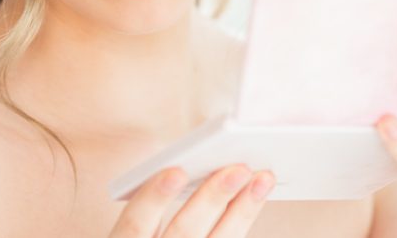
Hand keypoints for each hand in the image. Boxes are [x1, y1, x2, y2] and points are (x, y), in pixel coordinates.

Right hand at [109, 163, 274, 236]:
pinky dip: (242, 224)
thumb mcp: (138, 230)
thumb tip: (191, 165)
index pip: (135, 225)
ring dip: (242, 211)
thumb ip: (152, 209)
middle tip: (239, 168)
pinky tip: (254, 201)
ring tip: (262, 180)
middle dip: (212, 199)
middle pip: (183, 233)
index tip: (176, 171)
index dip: (153, 198)